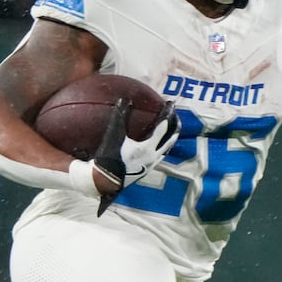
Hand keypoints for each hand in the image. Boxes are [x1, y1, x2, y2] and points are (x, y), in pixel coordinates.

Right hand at [91, 99, 177, 214]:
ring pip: (165, 152)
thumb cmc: (109, 158)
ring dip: (169, 142)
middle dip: (175, 130)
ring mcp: (149, 167)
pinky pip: (157, 158)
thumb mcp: (114, 135)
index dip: (167, 114)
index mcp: (148, 148)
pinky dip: (160, 150)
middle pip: (170, 142)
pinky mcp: (144, 172)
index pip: (163, 128)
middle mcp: (153, 158)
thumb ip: (120, 117)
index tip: (170, 104)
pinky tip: (155, 149)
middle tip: (177, 119)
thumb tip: (125, 100)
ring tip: (170, 135)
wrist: (104, 181)